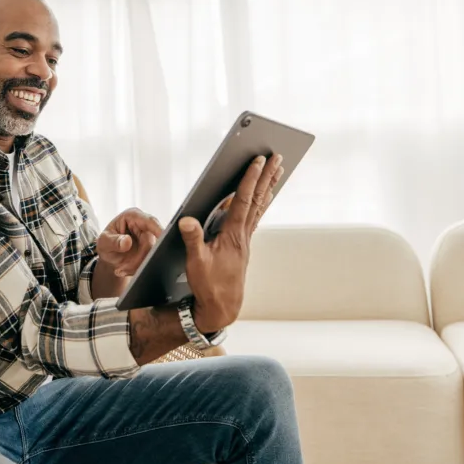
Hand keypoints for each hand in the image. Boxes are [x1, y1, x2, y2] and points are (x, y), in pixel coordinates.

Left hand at [96, 208, 162, 277]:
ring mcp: (149, 238)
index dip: (158, 229)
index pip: (149, 221)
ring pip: (150, 255)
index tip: (163, 238)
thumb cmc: (106, 243)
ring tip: (120, 270)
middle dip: (137, 260)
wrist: (108, 255)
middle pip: (150, 244)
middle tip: (122, 268)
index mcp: (133, 216)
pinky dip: (137, 269)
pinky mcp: (151, 250)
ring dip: (135, 266)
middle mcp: (144, 226)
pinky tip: (125, 270)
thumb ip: (114, 241)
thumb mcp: (104, 241)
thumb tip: (127, 241)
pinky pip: (149, 262)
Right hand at [178, 154, 284, 332]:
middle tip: (277, 157)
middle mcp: (243, 234)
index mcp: (232, 234)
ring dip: (268, 186)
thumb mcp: (196, 262)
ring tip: (277, 170)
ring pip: (259, 206)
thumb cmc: (208, 285)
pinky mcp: (242, 244)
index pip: (243, 200)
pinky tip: (264, 195)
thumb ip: (192, 239)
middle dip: (266, 176)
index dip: (250, 179)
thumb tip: (186, 219)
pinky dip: (261, 201)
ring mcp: (245, 239)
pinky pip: (255, 216)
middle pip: (257, 199)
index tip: (258, 160)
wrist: (222, 306)